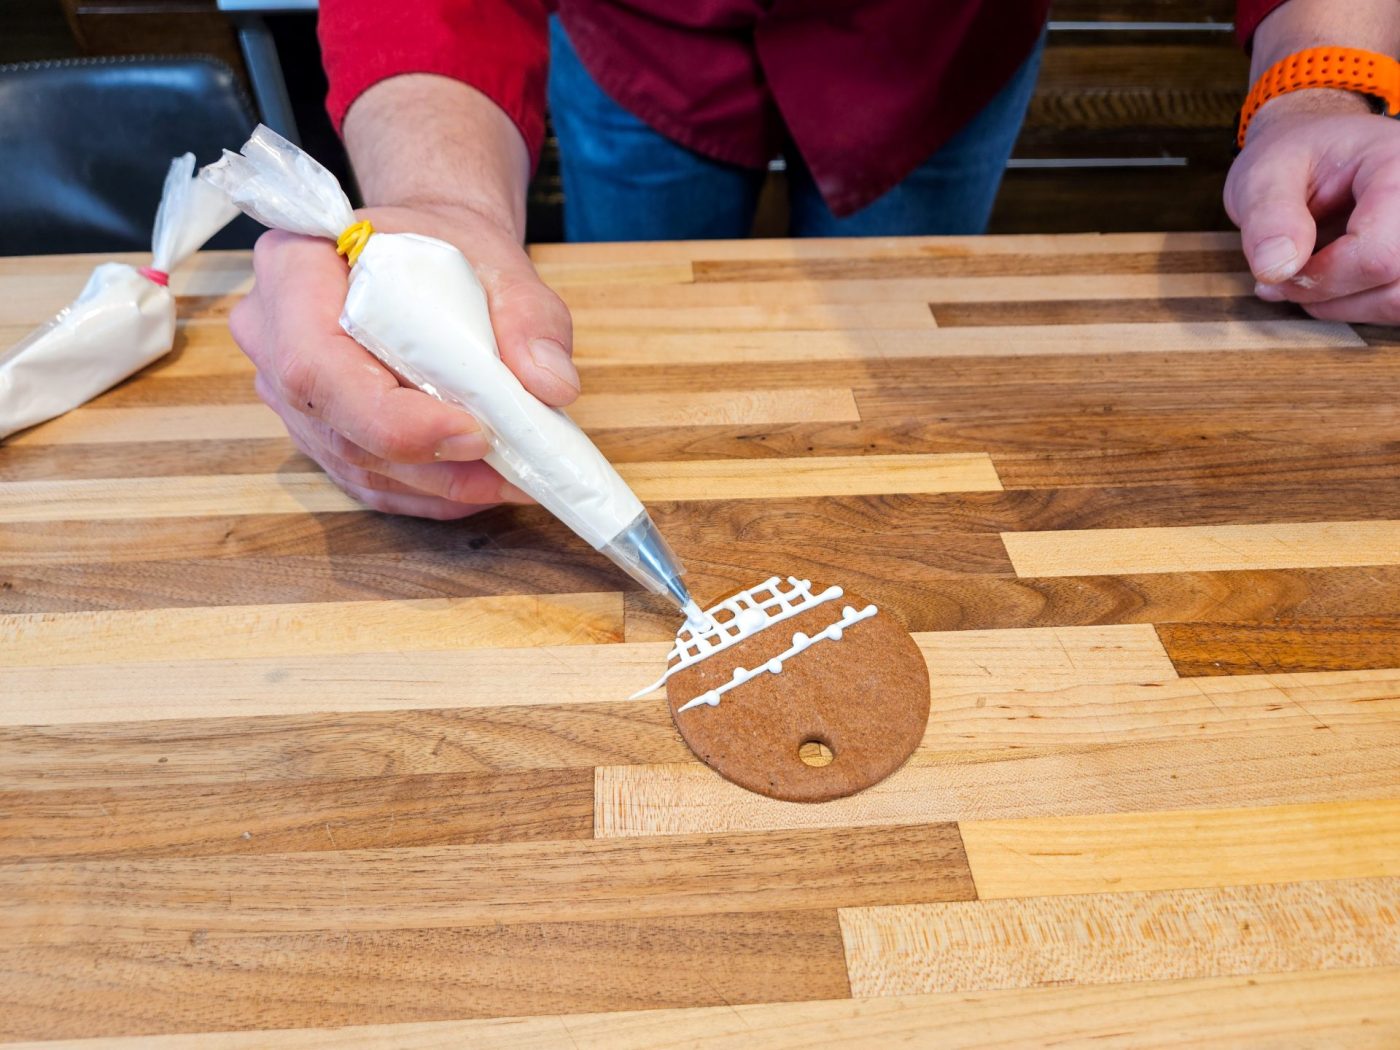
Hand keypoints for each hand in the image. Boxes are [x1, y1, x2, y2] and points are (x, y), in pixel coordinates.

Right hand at [230, 202, 578, 518]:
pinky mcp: (317, 431)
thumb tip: (551, 385)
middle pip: (336, 425)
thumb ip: (529, 316)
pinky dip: (429, 492)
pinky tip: (480, 485)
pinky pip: (366, 479)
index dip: (390, 415)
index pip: (317, 363)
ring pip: (355, 463)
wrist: (425, 258)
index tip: (474, 432)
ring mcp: (287, 392)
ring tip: (512, 479)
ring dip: (438, 485)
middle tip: (511, 470)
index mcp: (293, 267)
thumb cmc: (446, 249)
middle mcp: (271, 334)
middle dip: (429, 462)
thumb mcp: (497, 260)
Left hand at [1225, 95, 1399, 323]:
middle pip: (1395, 285)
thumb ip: (1268, 217)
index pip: (1379, 253)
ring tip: (1300, 277)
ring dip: (1340, 305)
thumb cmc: (1293, 157)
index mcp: (1398, 167)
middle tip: (1282, 276)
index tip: (1276, 270)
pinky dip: (1354, 305)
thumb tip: (1277, 268)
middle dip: (1328, 295)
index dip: (1321, 278)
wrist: (1313, 153)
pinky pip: (1393, 303)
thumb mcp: (1262, 174)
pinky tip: (1324, 283)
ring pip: (1397, 303)